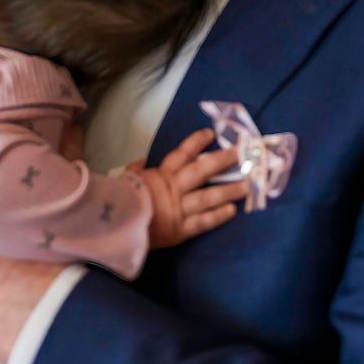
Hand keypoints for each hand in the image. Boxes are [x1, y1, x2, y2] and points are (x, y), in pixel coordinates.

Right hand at [130, 127, 247, 248]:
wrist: (116, 226)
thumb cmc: (121, 200)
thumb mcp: (126, 179)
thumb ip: (136, 169)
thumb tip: (143, 161)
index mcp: (160, 175)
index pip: (181, 154)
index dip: (196, 142)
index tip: (211, 134)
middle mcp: (174, 189)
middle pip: (201, 171)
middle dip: (221, 161)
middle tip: (241, 154)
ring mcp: (180, 209)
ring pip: (208, 197)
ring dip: (228, 190)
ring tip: (247, 185)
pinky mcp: (181, 229)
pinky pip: (203, 222)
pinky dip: (218, 216)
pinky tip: (232, 211)